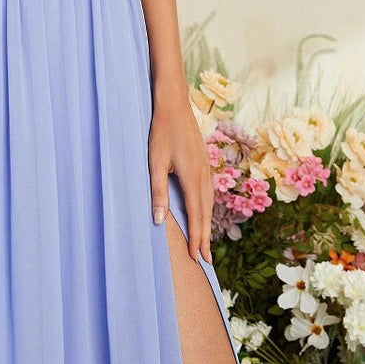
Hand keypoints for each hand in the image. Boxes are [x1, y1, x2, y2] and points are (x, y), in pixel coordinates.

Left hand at [148, 93, 212, 264]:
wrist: (174, 103)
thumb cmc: (161, 130)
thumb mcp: (155, 161)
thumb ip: (158, 191)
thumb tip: (159, 221)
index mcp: (192, 176)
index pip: (196, 215)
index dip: (196, 237)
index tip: (196, 257)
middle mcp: (203, 174)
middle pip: (206, 213)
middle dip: (205, 237)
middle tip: (205, 260)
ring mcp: (206, 167)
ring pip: (209, 202)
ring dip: (207, 224)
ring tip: (205, 242)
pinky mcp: (204, 161)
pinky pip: (208, 191)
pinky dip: (207, 208)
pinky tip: (204, 211)